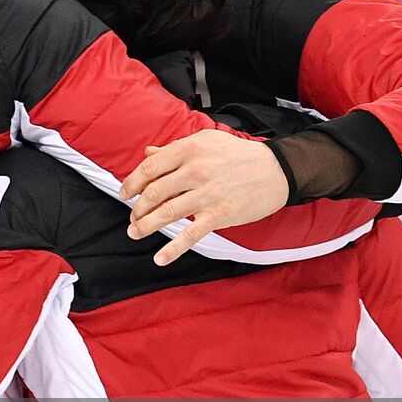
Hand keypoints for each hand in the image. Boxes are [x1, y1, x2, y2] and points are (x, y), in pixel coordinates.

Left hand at [120, 130, 288, 265]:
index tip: (124, 194)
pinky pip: (190, 235)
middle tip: (132, 218)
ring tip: (134, 233)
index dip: (131, 183)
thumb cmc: (238, 155)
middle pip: (153, 193)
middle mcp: (195, 171)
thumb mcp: (205, 142)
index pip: (149, 167)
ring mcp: (207, 194)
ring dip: (145, 226)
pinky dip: (172, 249)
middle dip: (137, 209)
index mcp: (188, 150)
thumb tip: (148, 153)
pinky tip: (159, 258)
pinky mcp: (220, 215)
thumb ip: (174, 149)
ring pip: (166, 214)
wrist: (277, 169)